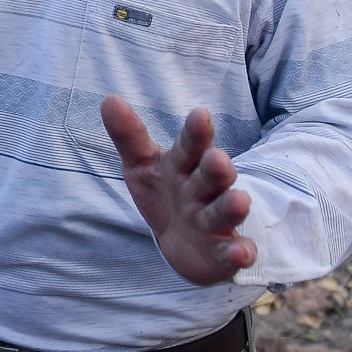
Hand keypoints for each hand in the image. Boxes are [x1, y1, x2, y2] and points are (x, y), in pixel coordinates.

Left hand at [101, 96, 256, 285]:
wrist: (185, 245)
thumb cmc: (165, 193)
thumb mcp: (142, 164)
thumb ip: (129, 135)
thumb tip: (109, 98)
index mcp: (184, 167)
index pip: (189, 147)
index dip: (195, 133)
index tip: (200, 114)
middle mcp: (203, 191)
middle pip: (211, 177)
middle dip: (216, 168)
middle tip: (218, 159)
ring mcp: (214, 222)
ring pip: (224, 212)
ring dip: (232, 207)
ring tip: (240, 200)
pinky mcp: (223, 254)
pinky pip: (232, 253)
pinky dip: (239, 253)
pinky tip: (242, 253)